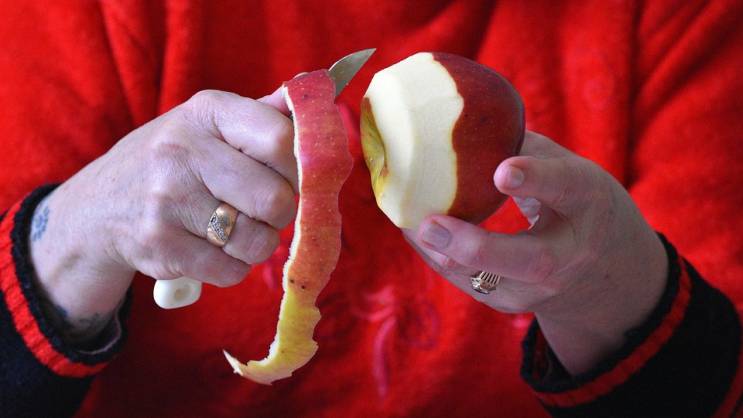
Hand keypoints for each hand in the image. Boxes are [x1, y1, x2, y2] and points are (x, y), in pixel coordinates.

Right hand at [29, 89, 295, 345]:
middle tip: (263, 209)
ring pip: (257, 240)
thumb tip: (317, 103)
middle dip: (280, 212)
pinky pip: (232, 270)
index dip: (300, 166)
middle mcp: (183, 151)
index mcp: (207, 112)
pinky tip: (213, 249)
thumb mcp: (210, 126)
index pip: (281, 138)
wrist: (100, 207)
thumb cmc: (175, 163)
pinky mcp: (160, 245)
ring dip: (258, 243)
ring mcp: (167, 200)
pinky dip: (233, 267)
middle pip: (275, 198)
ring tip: (237, 229)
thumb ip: (264, 117)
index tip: (291, 177)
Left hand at [404, 131, 667, 373]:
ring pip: (486, 282)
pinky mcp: (509, 302)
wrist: (603, 265)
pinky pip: (466, 282)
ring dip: (439, 254)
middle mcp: (569, 254)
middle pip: (529, 261)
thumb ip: (520, 147)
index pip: (566, 189)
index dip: (536, 179)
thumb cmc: (572, 199)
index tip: (501, 172)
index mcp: (588, 203)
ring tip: (407, 224)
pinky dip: (437, 257)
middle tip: (431, 225)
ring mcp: (540, 287)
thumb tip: (457, 117)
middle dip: (476, 246)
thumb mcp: (565, 167)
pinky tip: (414, 233)